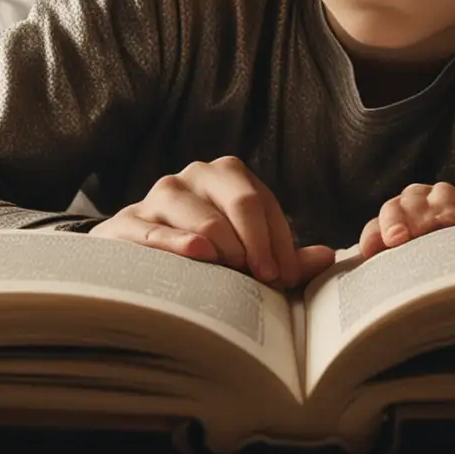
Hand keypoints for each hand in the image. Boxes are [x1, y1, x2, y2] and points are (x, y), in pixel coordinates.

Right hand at [88, 156, 334, 288]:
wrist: (135, 259)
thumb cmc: (205, 256)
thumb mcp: (246, 253)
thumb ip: (286, 257)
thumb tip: (327, 257)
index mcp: (227, 176)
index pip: (263, 203)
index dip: (279, 241)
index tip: (286, 277)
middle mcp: (194, 176)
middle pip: (239, 200)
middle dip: (257, 241)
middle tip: (266, 278)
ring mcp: (160, 196)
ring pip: (200, 215)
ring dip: (223, 244)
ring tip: (233, 271)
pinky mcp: (127, 223)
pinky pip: (156, 232)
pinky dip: (178, 243)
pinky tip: (198, 254)